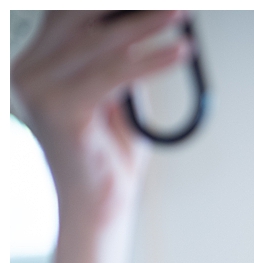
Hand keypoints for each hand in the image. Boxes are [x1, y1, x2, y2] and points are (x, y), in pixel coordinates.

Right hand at [12, 11, 191, 262]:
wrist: (100, 208)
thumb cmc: (110, 156)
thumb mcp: (117, 96)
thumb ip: (122, 58)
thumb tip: (151, 18)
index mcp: (34, 65)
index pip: (66, 13)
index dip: (103, 2)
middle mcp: (27, 73)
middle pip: (78, 17)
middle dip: (128, 6)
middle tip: (173, 2)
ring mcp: (38, 91)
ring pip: (100, 43)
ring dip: (148, 24)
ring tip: (183, 13)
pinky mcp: (61, 110)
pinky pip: (115, 75)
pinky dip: (153, 61)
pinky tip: (182, 52)